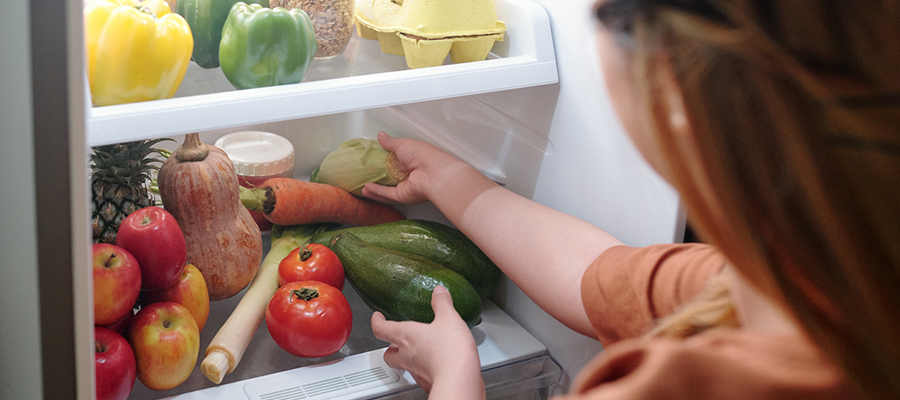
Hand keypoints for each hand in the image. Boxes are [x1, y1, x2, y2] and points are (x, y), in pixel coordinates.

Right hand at [362, 131, 474, 204]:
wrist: (434, 175)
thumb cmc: (424, 156)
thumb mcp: (403, 144)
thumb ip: (390, 142)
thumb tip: (381, 135)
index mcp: (414, 159)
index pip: (398, 158)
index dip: (387, 158)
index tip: (373, 157)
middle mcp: (411, 173)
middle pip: (393, 174)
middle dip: (380, 174)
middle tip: (366, 172)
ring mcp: (407, 185)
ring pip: (388, 187)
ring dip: (375, 186)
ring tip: (363, 184)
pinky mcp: (402, 196)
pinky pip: (387, 194)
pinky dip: (376, 192)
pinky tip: (367, 190)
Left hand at [371, 286, 485, 398]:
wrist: (458, 381)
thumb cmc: (449, 351)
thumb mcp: (449, 318)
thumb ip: (442, 304)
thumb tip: (439, 292)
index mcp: (406, 336)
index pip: (381, 328)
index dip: (377, 321)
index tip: (377, 317)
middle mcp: (407, 355)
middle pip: (388, 353)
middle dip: (389, 346)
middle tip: (394, 340)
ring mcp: (416, 371)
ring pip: (403, 365)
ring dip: (406, 358)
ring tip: (416, 351)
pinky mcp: (428, 382)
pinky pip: (419, 375)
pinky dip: (423, 368)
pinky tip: (434, 363)